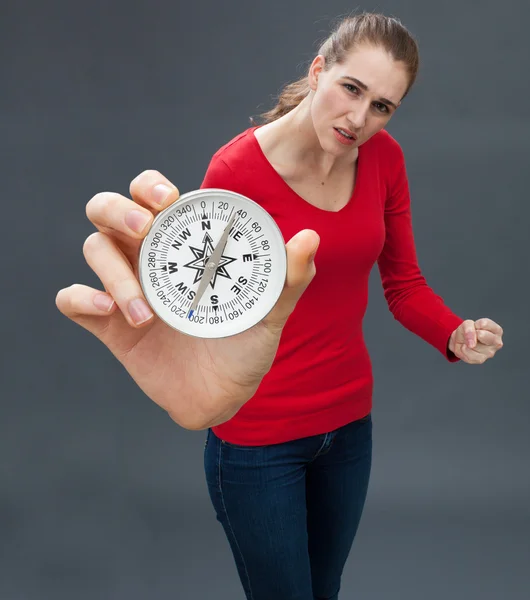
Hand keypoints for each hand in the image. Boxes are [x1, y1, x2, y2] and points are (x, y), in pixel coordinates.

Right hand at [55, 171, 319, 429]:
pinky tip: (107, 312)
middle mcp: (150, 258)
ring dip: (112, 272)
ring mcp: (125, 288)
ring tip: (146, 312)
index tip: (170, 200)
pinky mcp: (107, 324)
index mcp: (183, 245)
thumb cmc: (247, 345)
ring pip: (94, 249)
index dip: (150, 186)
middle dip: (117, 210)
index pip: (152, 195)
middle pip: (107, 209)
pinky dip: (81, 298)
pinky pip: (73, 300)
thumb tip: (310, 237)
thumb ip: (289, 277)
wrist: (223, 396)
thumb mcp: (272, 311)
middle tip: (145, 232)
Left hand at [448, 318, 503, 363]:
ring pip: (472, 345)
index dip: (474, 324)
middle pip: (482, 335)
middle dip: (471, 334)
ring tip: (469, 342)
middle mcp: (497, 343)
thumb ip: (469, 329)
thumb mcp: (467, 324)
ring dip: (466, 342)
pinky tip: (467, 348)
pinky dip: (462, 349)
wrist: (459, 341)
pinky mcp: (480, 360)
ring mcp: (490, 353)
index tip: (475, 327)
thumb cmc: (467, 331)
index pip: (484, 324)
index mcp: (497, 331)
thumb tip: (471, 345)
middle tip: (473, 335)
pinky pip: (467, 352)